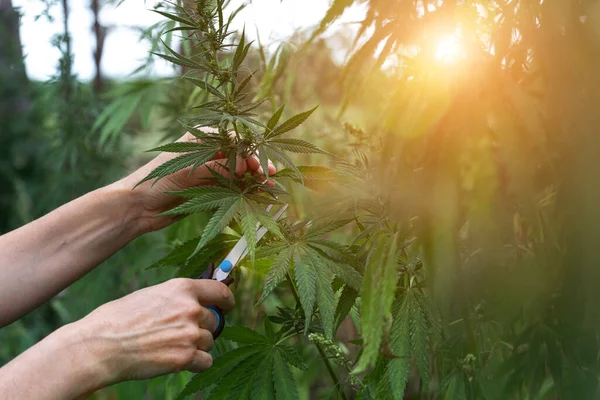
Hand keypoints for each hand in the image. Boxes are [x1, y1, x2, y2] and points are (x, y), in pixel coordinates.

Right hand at [73, 278, 234, 383]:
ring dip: (196, 346)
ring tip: (169, 346)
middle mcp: (191, 309)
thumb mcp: (152, 296)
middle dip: (202, 328)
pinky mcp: (185, 357)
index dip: (227, 300)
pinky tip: (176, 361)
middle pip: (214, 321)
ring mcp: (190, 333)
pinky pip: (205, 361)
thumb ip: (177, 298)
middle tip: (178, 334)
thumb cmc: (119, 319)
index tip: (228, 306)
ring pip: (209, 342)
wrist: (101, 345)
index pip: (220, 291)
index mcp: (182, 288)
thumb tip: (195, 303)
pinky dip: (195, 364)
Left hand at [119, 130, 276, 231]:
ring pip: (239, 173)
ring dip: (255, 180)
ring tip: (271, 189)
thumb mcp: (189, 172)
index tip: (263, 166)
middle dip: (257, 166)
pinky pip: (233, 188)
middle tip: (272, 178)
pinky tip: (259, 196)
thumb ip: (219, 167)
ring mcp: (210, 171)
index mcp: (202, 138)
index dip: (252, 152)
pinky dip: (245, 191)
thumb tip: (247, 164)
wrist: (137, 206)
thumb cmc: (157, 181)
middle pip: (240, 156)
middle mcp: (208, 152)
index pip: (235, 140)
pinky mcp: (209, 189)